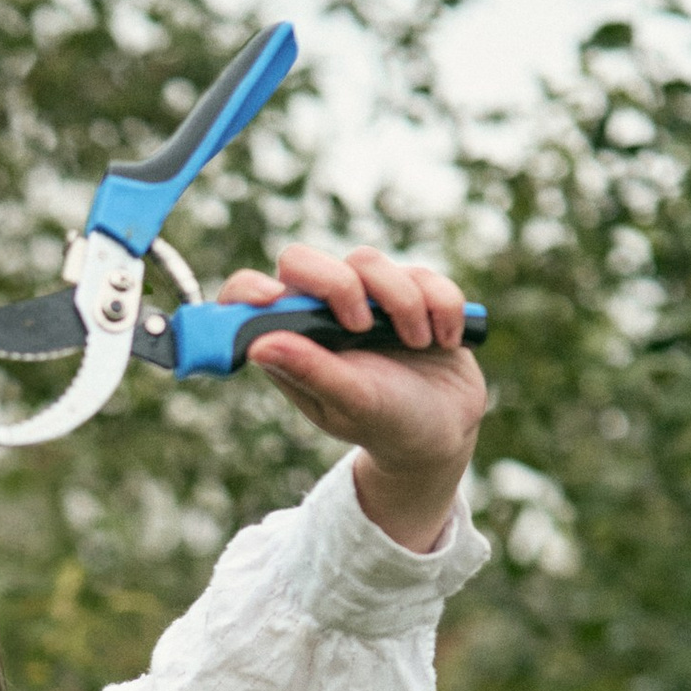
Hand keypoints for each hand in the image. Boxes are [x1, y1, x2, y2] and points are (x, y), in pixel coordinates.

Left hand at [222, 238, 485, 552]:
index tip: (270, 298)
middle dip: (338, 285)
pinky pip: (424, 274)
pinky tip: (443, 341)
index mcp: (292, 341)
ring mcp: (365, 296)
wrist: (443, 432)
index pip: (247, 297)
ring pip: (369, 260)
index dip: (247, 290)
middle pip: (302, 259)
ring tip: (417, 343)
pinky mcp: (411, 289)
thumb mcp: (349, 403)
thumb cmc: (385, 423)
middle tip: (361, 326)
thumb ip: (310, 371)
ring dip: (402, 303)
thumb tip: (258, 344)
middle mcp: (321, 311)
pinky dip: (442, 307)